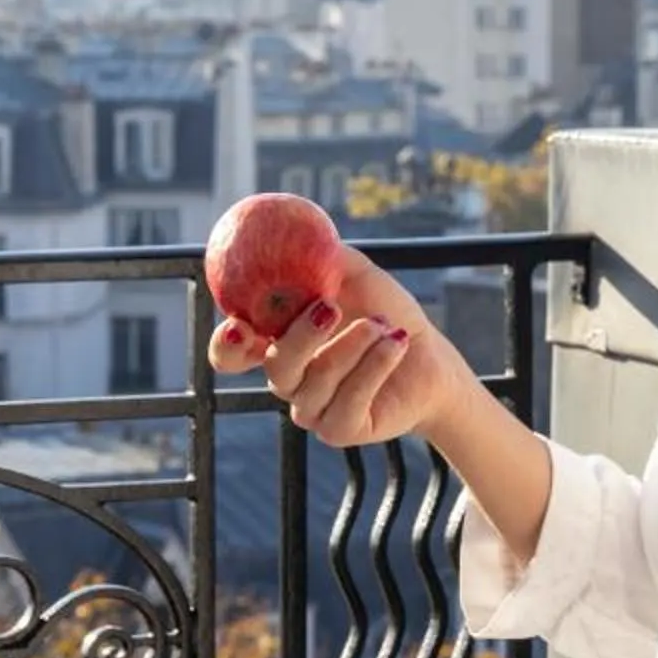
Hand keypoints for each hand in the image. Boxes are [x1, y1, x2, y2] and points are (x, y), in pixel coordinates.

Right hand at [208, 246, 482, 449]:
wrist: (430, 358)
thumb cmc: (386, 315)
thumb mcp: (354, 276)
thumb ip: (320, 257)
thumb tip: (295, 227)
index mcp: (279, 345)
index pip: (232, 355)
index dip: (227, 345)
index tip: (240, 325)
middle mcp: (290, 381)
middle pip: (276, 369)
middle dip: (300, 338)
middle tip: (329, 308)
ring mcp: (313, 410)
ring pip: (316, 385)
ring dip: (353, 347)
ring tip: (383, 326)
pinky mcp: (342, 430)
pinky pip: (348, 403)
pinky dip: (375, 367)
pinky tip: (396, 344)